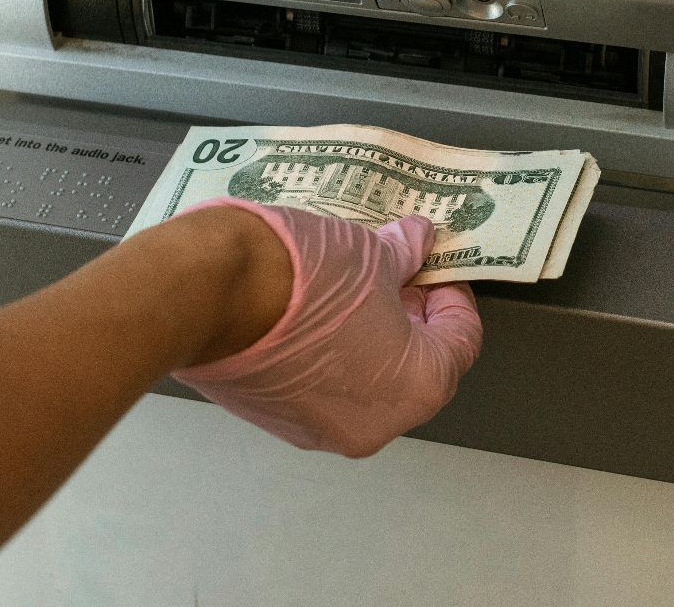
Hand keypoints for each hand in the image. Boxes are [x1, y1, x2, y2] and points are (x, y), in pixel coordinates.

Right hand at [174, 199, 483, 456]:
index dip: (452, 296)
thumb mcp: (370, 253)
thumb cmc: (308, 275)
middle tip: (394, 275)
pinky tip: (310, 315)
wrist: (212, 296)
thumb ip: (404, 255)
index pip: (461, 342)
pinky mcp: (278, 423)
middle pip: (416, 371)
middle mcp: (377, 424)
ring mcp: (323, 430)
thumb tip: (417, 243)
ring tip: (350, 291)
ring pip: (366, 384)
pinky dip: (328, 357)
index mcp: (419, 386)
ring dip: (369, 341)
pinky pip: (321, 391)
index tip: (432, 268)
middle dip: (410, 320)